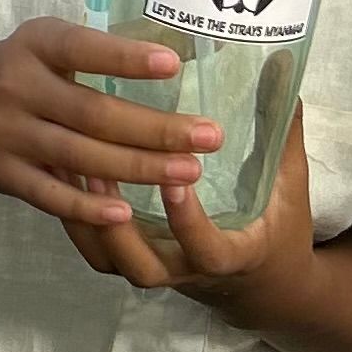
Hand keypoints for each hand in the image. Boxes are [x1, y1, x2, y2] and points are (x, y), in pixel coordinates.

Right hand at [0, 21, 204, 231]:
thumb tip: (170, 65)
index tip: (173, 64)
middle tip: (209, 136)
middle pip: (94, 113)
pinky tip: (127, 212)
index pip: (82, 49)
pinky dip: (88, 207)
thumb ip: (88, 56)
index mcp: (33, 45)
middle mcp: (16, 86)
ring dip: (139, 168)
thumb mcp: (39, 46)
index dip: (124, 58)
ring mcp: (7, 133)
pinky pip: (50, 195)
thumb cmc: (13, 73)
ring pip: (81, 157)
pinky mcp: (2, 173)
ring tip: (190, 171)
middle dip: (156, 128)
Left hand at [66, 111, 312, 296]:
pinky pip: (96, 251)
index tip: (179, 182)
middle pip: (144, 267)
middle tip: (102, 170)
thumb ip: (283, 133)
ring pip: (110, 261)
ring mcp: (157, 271)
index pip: (206, 250)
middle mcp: (187, 273)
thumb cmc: (277, 228)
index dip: (188, 221)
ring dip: (88, 219)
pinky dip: (76, 218)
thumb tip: (280, 65)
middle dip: (120, 226)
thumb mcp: (289, 187)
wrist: (262, 285)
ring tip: (71, 166)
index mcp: (232, 256)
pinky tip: (61, 173)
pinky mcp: (132, 264)